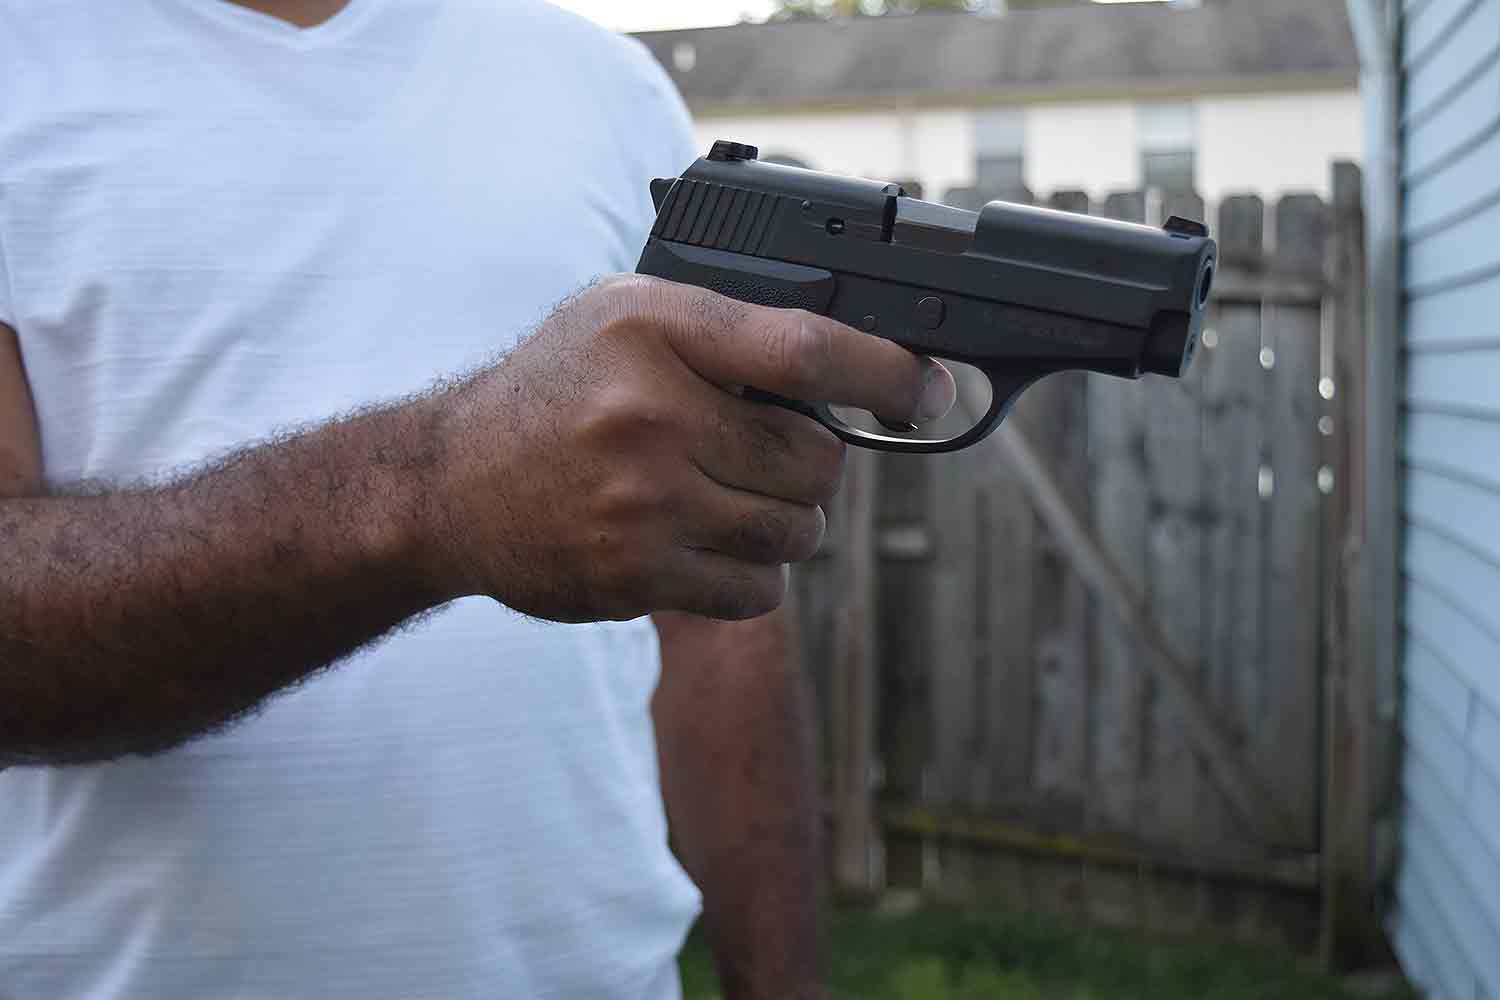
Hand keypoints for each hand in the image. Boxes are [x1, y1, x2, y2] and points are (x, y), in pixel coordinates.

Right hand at [429, 276, 954, 622]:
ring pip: (795, 531)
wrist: (449, 484)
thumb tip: (851, 363)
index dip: (887, 373)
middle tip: (772, 454)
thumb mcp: (625, 319)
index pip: (806, 350)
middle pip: (814, 459)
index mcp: (652, 330)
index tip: (926, 391)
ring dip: (787, 522)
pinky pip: (757, 590)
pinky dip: (753, 573)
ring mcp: (641, 504)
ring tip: (730, 498)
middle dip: (813, 463)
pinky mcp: (636, 577)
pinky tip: (706, 543)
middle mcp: (648, 415)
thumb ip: (725, 328)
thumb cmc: (554, 391)